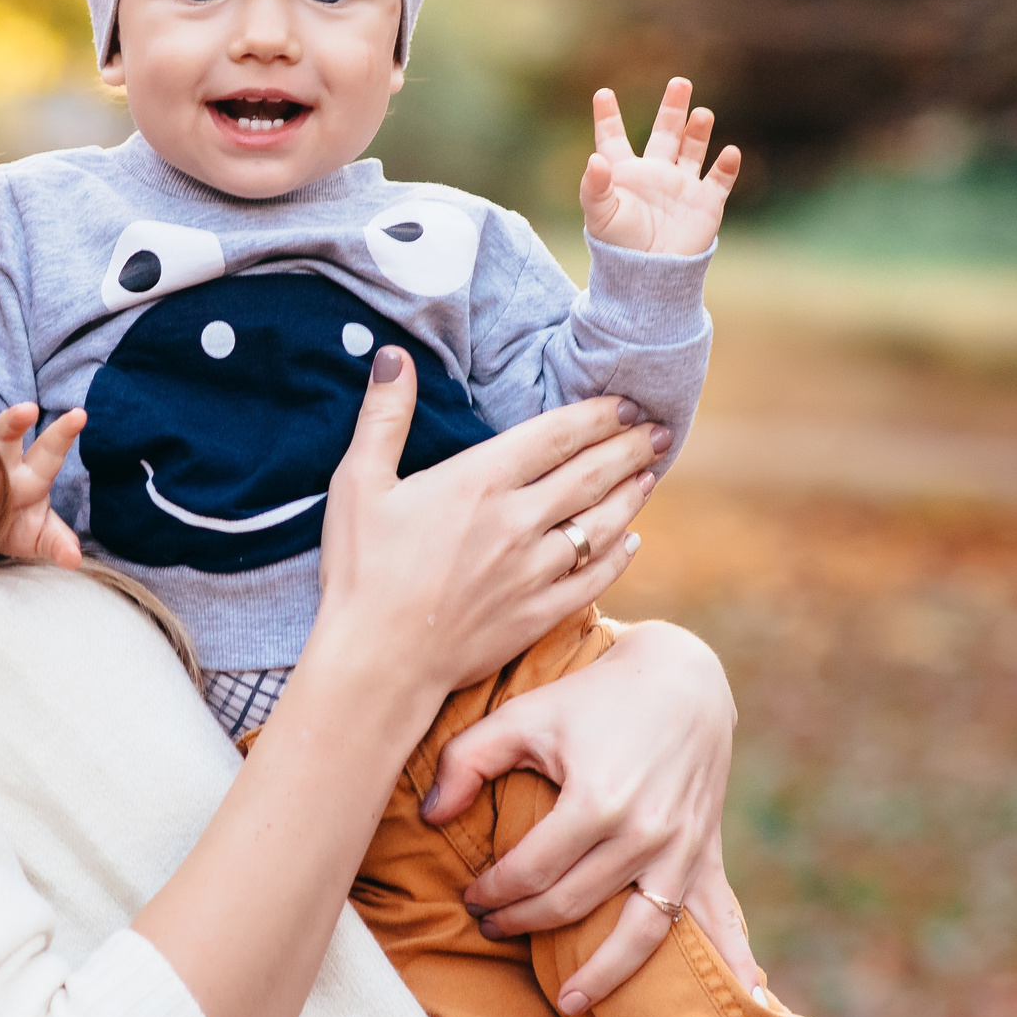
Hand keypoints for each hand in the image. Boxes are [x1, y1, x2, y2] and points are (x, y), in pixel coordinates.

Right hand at [0, 404, 85, 567]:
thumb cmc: (15, 527)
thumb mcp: (40, 537)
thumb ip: (57, 543)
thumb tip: (73, 559)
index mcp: (30, 475)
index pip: (49, 450)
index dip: (63, 433)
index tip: (79, 415)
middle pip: (4, 435)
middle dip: (13, 422)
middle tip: (27, 410)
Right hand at [309, 349, 666, 702]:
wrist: (378, 661)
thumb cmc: (361, 570)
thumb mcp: (358, 482)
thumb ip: (383, 416)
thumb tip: (392, 355)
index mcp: (478, 482)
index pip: (555, 436)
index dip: (596, 417)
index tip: (625, 404)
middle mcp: (517, 522)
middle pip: (590, 475)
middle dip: (629, 449)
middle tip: (658, 431)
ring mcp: (534, 572)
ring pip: (601, 524)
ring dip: (630, 496)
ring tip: (651, 475)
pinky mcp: (538, 614)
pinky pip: (593, 578)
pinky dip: (618, 557)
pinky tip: (630, 542)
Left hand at [422, 620, 763, 1011]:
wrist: (680, 678)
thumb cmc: (591, 697)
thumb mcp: (523, 715)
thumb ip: (466, 761)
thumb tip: (429, 816)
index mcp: (596, 802)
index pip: (530, 873)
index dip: (492, 892)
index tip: (472, 897)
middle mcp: (644, 834)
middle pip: (572, 906)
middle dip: (523, 923)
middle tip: (492, 928)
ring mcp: (681, 849)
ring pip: (639, 935)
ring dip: (602, 975)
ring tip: (567, 1001)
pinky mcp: (706, 853)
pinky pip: (718, 919)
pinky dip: (734, 962)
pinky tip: (750, 1001)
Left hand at [581, 77, 741, 255]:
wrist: (649, 277)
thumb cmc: (619, 246)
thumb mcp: (601, 215)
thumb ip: (595, 186)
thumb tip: (594, 159)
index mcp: (625, 174)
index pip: (613, 139)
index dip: (608, 117)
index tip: (603, 94)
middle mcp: (654, 174)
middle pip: (664, 133)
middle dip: (672, 108)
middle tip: (680, 82)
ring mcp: (682, 187)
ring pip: (693, 150)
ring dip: (699, 131)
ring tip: (702, 113)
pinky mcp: (705, 203)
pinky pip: (720, 180)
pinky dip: (726, 167)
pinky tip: (730, 153)